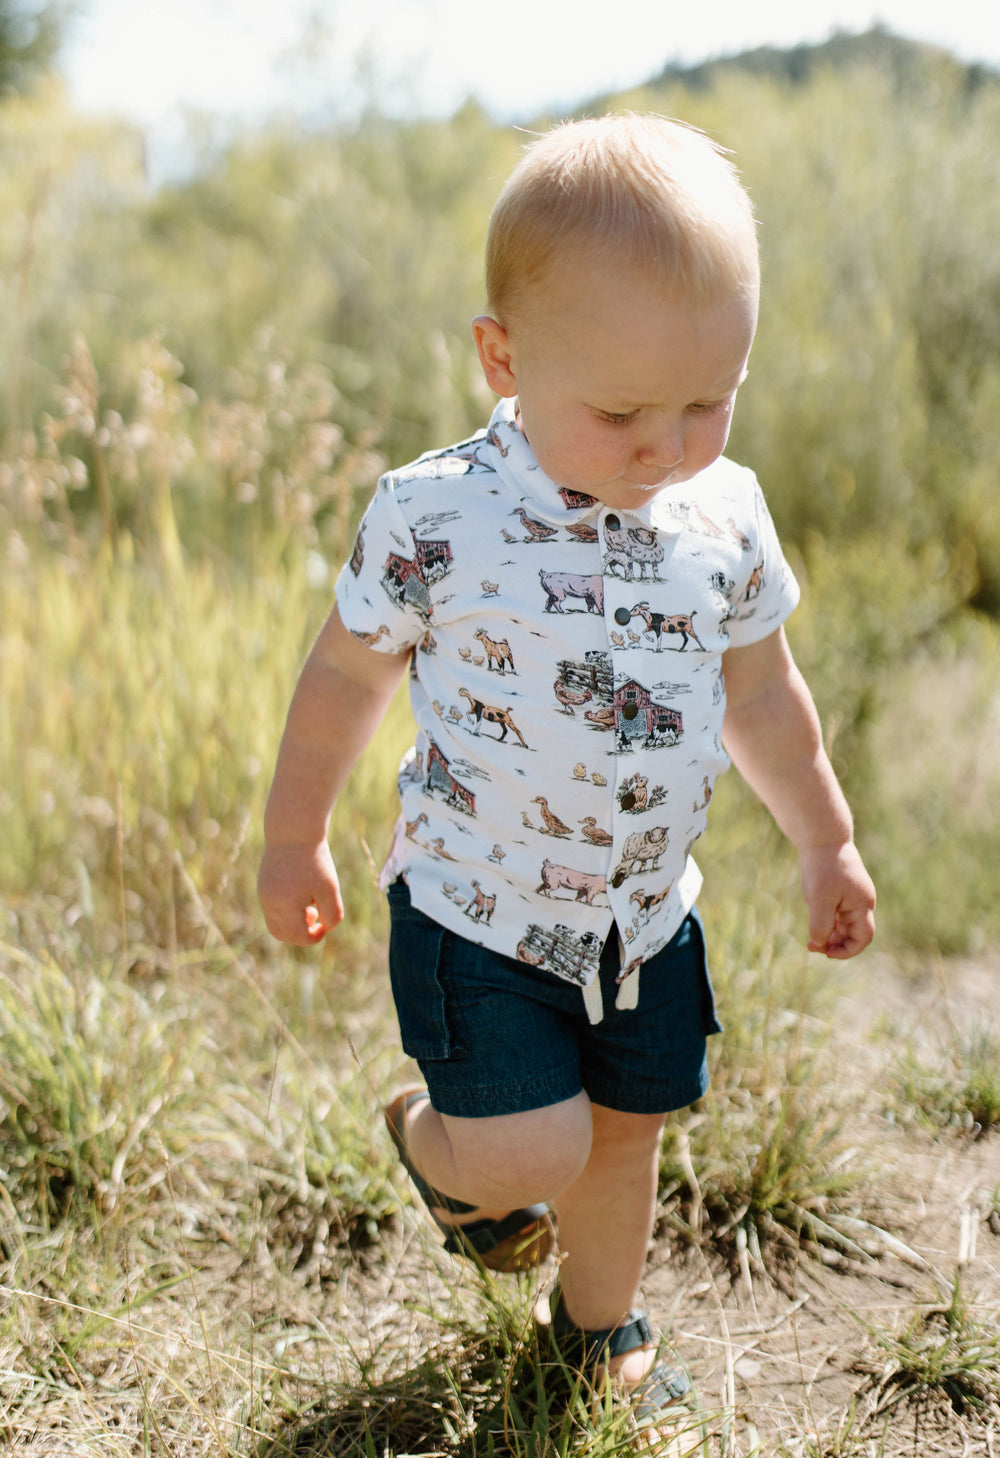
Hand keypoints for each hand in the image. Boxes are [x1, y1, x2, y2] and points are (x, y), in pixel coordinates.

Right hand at [257, 839, 344, 944]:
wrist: (294, 831)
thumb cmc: (315, 860)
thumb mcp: (330, 888)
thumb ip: (332, 914)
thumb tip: (325, 928)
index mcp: (283, 906)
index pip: (298, 937)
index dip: (316, 936)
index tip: (327, 922)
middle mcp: (268, 903)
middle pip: (282, 935)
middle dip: (302, 932)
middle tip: (317, 912)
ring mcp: (262, 894)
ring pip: (275, 924)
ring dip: (293, 922)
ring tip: (309, 902)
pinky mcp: (262, 886)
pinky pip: (272, 909)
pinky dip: (286, 910)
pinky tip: (301, 891)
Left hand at [799, 841, 875, 958]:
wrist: (822, 837)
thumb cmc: (822, 867)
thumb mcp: (819, 899)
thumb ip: (820, 924)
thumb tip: (819, 945)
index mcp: (862, 904)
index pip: (863, 938)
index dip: (847, 951)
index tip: (826, 952)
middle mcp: (862, 901)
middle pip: (854, 933)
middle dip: (835, 943)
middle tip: (811, 945)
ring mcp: (853, 895)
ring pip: (845, 924)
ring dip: (831, 933)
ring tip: (811, 937)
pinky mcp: (843, 889)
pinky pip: (839, 912)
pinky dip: (829, 921)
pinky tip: (814, 920)